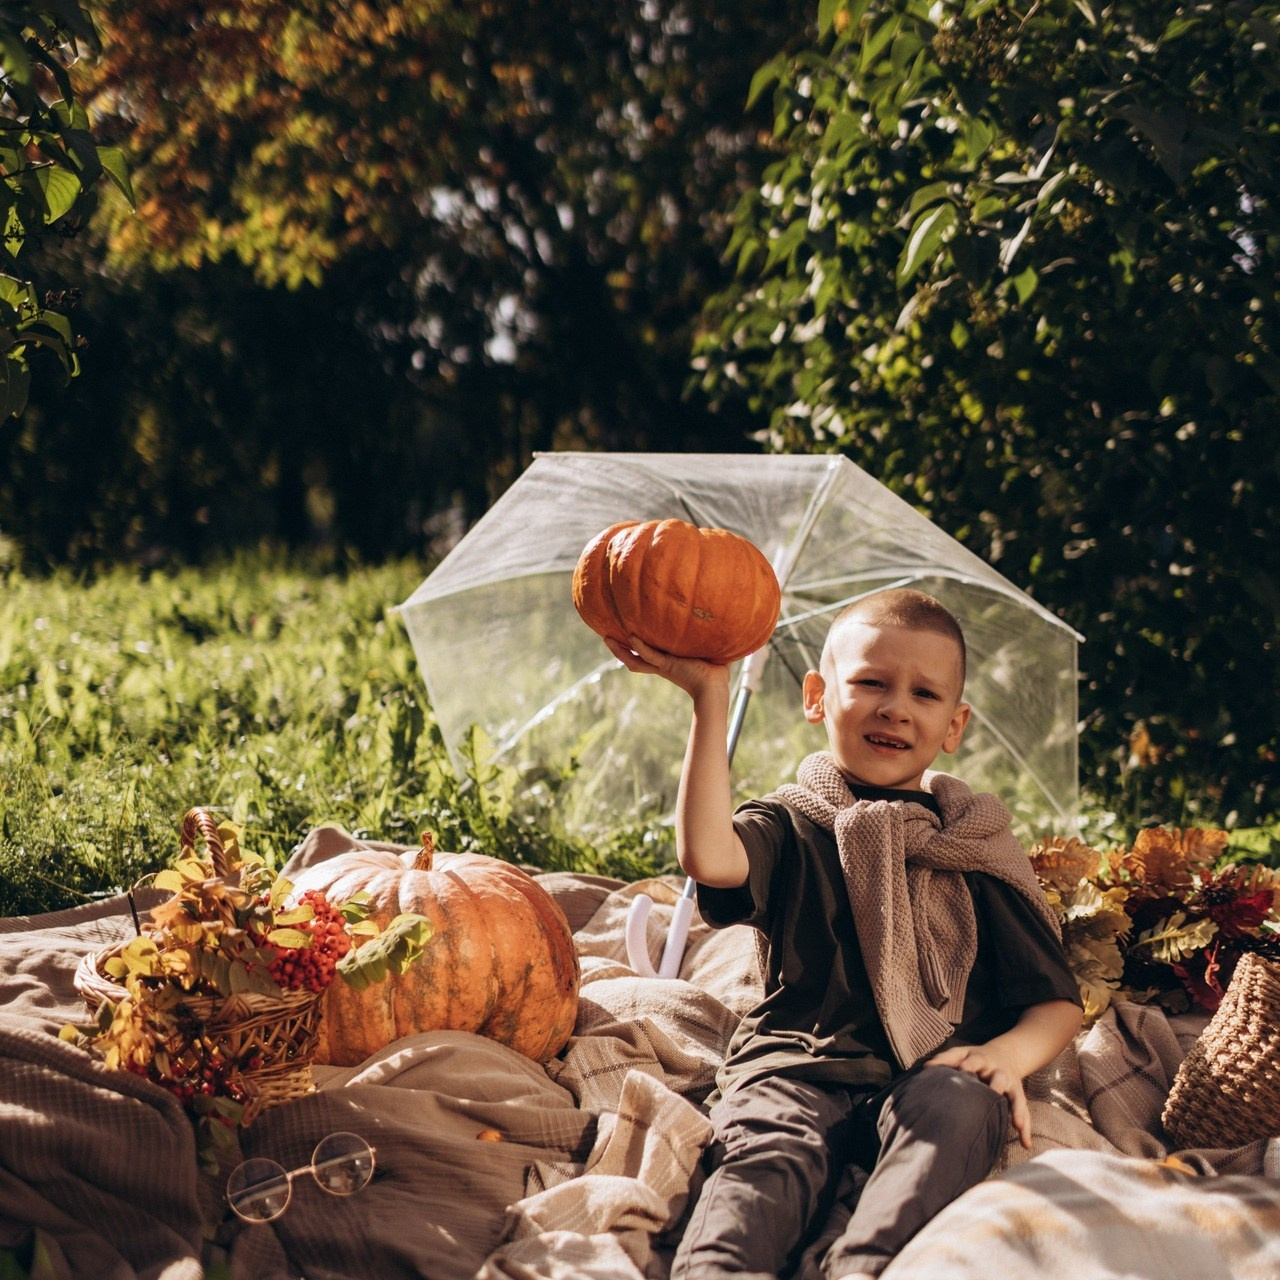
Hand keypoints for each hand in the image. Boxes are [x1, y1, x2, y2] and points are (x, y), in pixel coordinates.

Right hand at [603, 634, 729, 700]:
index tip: (626, 634)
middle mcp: (661, 665)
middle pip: (633, 659)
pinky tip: (631, 637)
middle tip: (606, 636)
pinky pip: (649, 656)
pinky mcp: (668, 665)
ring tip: (606, 638)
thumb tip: (725, 621)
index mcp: (668, 663)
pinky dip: (640, 647)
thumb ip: (711, 637)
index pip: (646, 655)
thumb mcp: (709, 650)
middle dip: (619, 650)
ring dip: (620, 651)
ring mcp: (662, 665)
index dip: (635, 647)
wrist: (715, 689)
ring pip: (634, 660)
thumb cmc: (716, 672)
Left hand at [925, 1044, 1032, 1149]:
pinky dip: (1026, 1129)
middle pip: (999, 1077)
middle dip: (997, 1085)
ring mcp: (1010, 1085)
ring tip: (1016, 1124)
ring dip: (1017, 1110)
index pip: (974, 1062)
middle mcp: (998, 1072)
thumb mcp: (962, 1053)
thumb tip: (926, 1068)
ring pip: (1017, 1097)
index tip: (963, 1070)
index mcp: (982, 1060)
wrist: (1006, 1054)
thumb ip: (945, 1060)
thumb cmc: (975, 1058)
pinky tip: (1025, 1145)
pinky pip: (1024, 1113)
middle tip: (994, 1094)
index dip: (969, 1066)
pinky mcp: (1019, 1097)